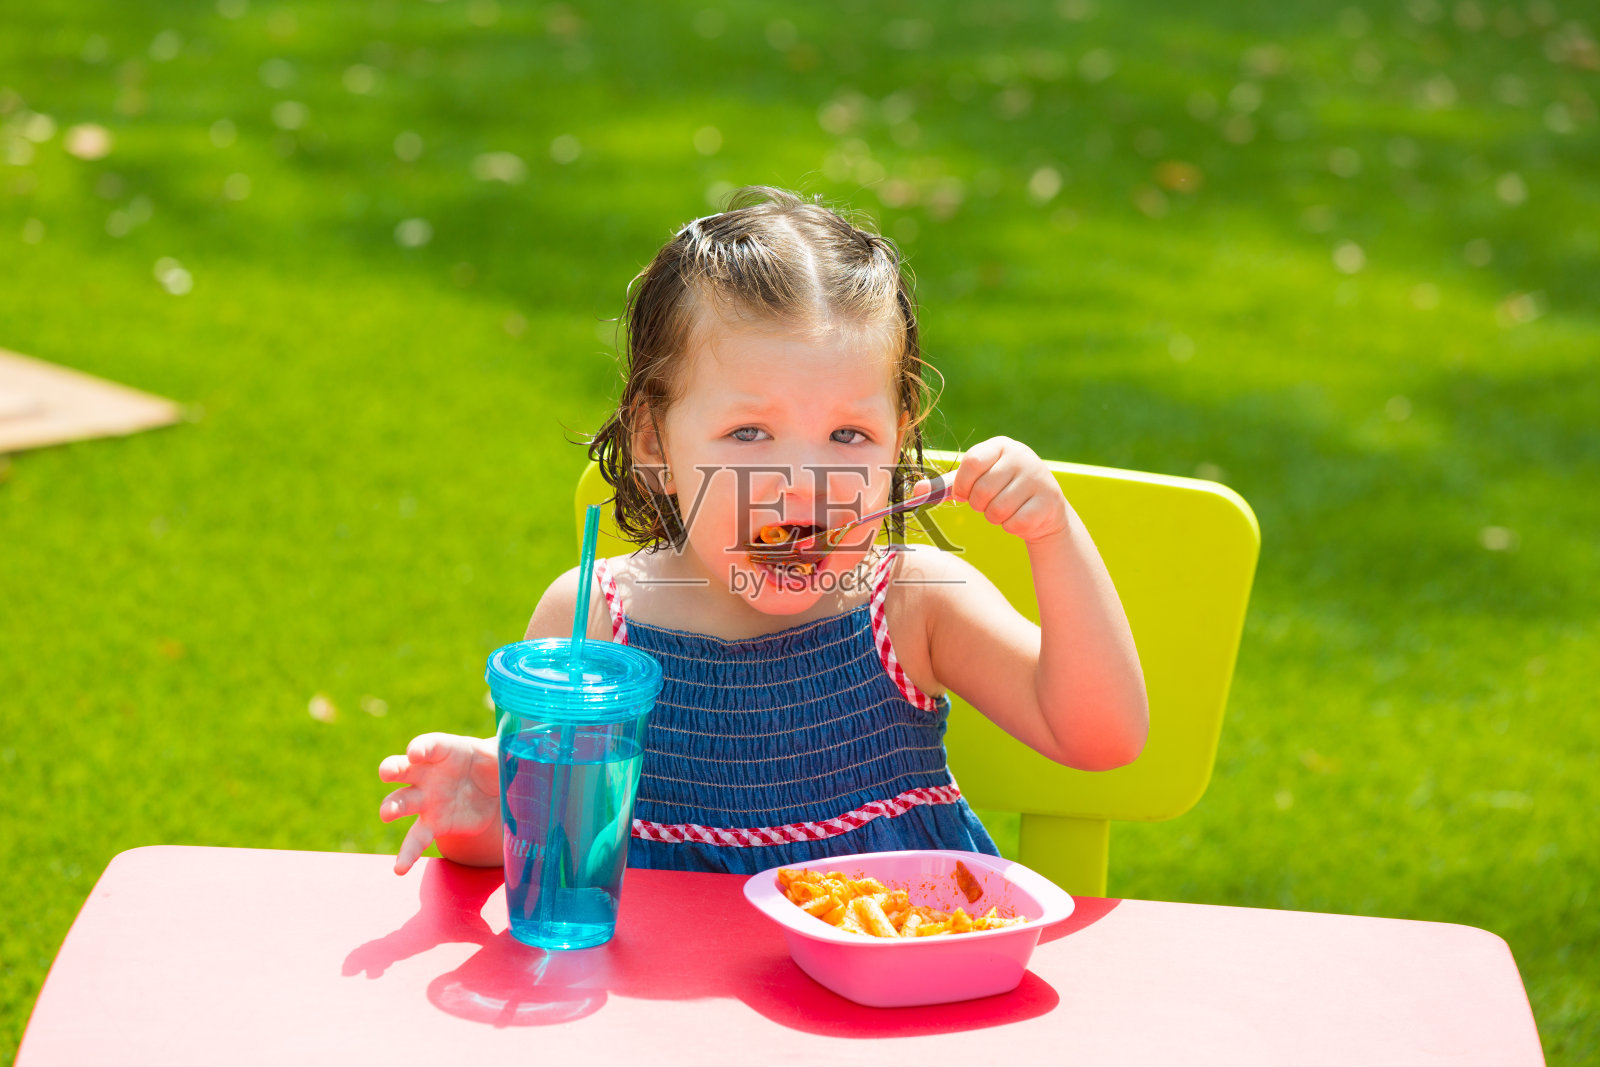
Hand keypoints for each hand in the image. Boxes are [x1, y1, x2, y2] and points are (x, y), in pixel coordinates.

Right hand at [378, 733, 500, 874]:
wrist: (491, 792)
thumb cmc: (493, 763)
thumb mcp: (503, 754)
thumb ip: (510, 751)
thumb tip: (533, 746)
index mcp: (447, 750)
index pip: (431, 745)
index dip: (422, 747)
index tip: (415, 752)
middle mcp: (428, 773)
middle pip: (404, 768)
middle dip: (393, 768)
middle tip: (387, 771)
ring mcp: (426, 799)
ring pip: (402, 801)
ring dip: (392, 806)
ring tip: (386, 814)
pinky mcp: (432, 825)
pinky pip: (415, 840)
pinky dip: (407, 854)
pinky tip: (400, 868)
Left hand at [914, 437, 1069, 544]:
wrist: (1043, 507)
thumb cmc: (1001, 490)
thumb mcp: (974, 481)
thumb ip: (946, 486)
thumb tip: (916, 493)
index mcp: (1001, 445)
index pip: (972, 461)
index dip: (962, 484)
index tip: (963, 494)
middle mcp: (1022, 456)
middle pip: (982, 490)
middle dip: (978, 505)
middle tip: (987, 503)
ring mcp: (1038, 477)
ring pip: (998, 509)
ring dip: (994, 517)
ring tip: (1004, 509)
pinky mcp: (1050, 501)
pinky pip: (1015, 523)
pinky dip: (1012, 526)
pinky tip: (1021, 517)